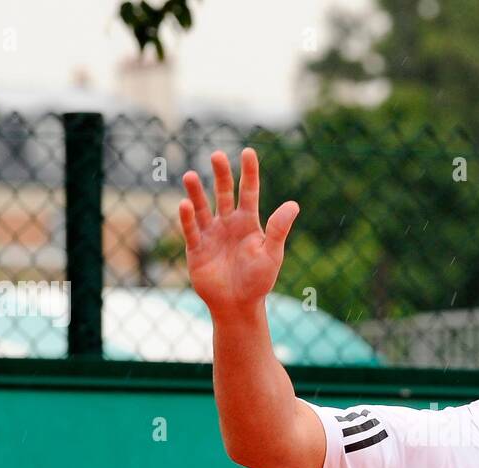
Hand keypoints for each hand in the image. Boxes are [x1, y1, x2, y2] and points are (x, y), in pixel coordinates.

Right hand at [178, 148, 298, 315]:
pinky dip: (187, 218)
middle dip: (221, 174)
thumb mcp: (272, 254)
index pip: (248, 192)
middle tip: (217, 155)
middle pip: (223, 193)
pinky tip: (184, 204)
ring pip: (202, 208)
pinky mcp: (196, 248)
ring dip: (196, 192)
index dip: (249, 172)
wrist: (237, 305)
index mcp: (248, 222)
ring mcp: (211, 234)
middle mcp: (228, 224)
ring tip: (189, 175)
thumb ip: (278, 229)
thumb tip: (293, 205)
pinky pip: (191, 230)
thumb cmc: (258, 281)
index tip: (248, 152)